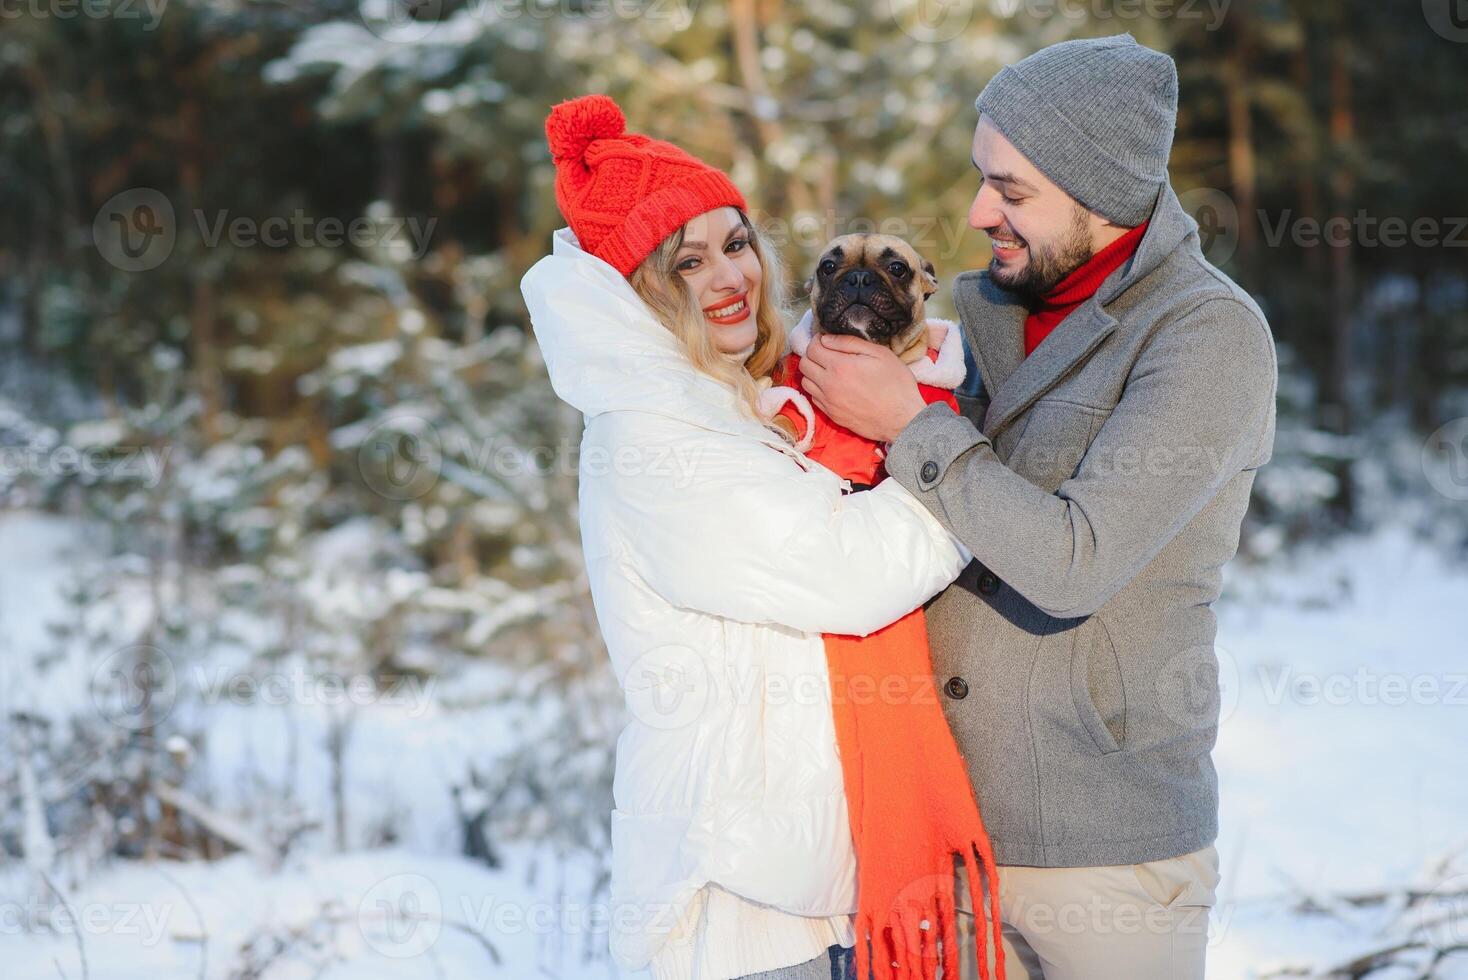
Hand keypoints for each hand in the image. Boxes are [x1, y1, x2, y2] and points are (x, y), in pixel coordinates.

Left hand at [801, 333, 927, 442]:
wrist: (902, 419)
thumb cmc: (896, 384)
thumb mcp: (879, 354)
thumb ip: (850, 343)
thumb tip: (826, 339)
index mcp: (839, 366)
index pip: (811, 348)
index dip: (817, 340)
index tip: (826, 340)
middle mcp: (828, 384)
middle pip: (804, 364)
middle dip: (812, 355)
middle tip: (827, 353)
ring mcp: (828, 402)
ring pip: (805, 382)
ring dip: (813, 373)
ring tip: (829, 370)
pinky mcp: (832, 415)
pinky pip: (814, 398)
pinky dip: (818, 389)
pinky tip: (833, 386)